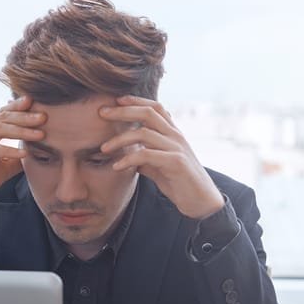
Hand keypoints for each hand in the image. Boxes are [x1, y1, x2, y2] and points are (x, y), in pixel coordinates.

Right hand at [0, 96, 45, 203]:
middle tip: (44, 117)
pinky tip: (23, 153)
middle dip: (25, 117)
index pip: (4, 113)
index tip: (39, 105)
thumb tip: (39, 153)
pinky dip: (8, 150)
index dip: (20, 108)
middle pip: (3, 117)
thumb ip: (18, 157)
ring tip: (40, 134)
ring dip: (21, 131)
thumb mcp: (4, 167)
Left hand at [99, 96, 224, 218]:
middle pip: (148, 113)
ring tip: (104, 148)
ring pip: (144, 133)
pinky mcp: (176, 162)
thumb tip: (128, 155)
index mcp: (172, 133)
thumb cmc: (180, 183)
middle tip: (102, 113)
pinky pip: (147, 155)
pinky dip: (129, 159)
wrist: (202, 202)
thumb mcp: (159, 167)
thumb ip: (146, 158)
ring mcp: (177, 148)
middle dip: (123, 111)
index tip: (115, 101)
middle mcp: (176, 136)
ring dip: (120, 139)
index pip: (155, 107)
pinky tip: (117, 166)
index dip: (135, 101)